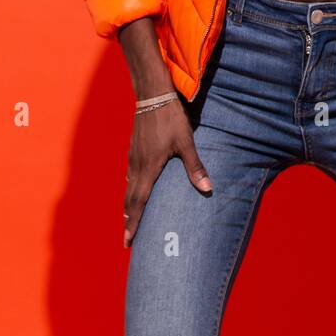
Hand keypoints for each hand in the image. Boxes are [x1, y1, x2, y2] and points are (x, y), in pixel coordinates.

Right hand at [123, 96, 212, 247]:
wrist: (152, 95)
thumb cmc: (170, 118)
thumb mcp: (186, 142)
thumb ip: (195, 166)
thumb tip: (208, 188)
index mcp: (148, 168)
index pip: (139, 202)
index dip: (134, 222)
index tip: (129, 240)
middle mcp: (137, 166)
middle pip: (130, 200)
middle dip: (129, 221)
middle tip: (128, 240)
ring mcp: (133, 157)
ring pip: (128, 188)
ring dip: (128, 206)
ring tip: (129, 220)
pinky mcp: (134, 149)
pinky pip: (129, 176)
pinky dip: (130, 189)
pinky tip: (133, 189)